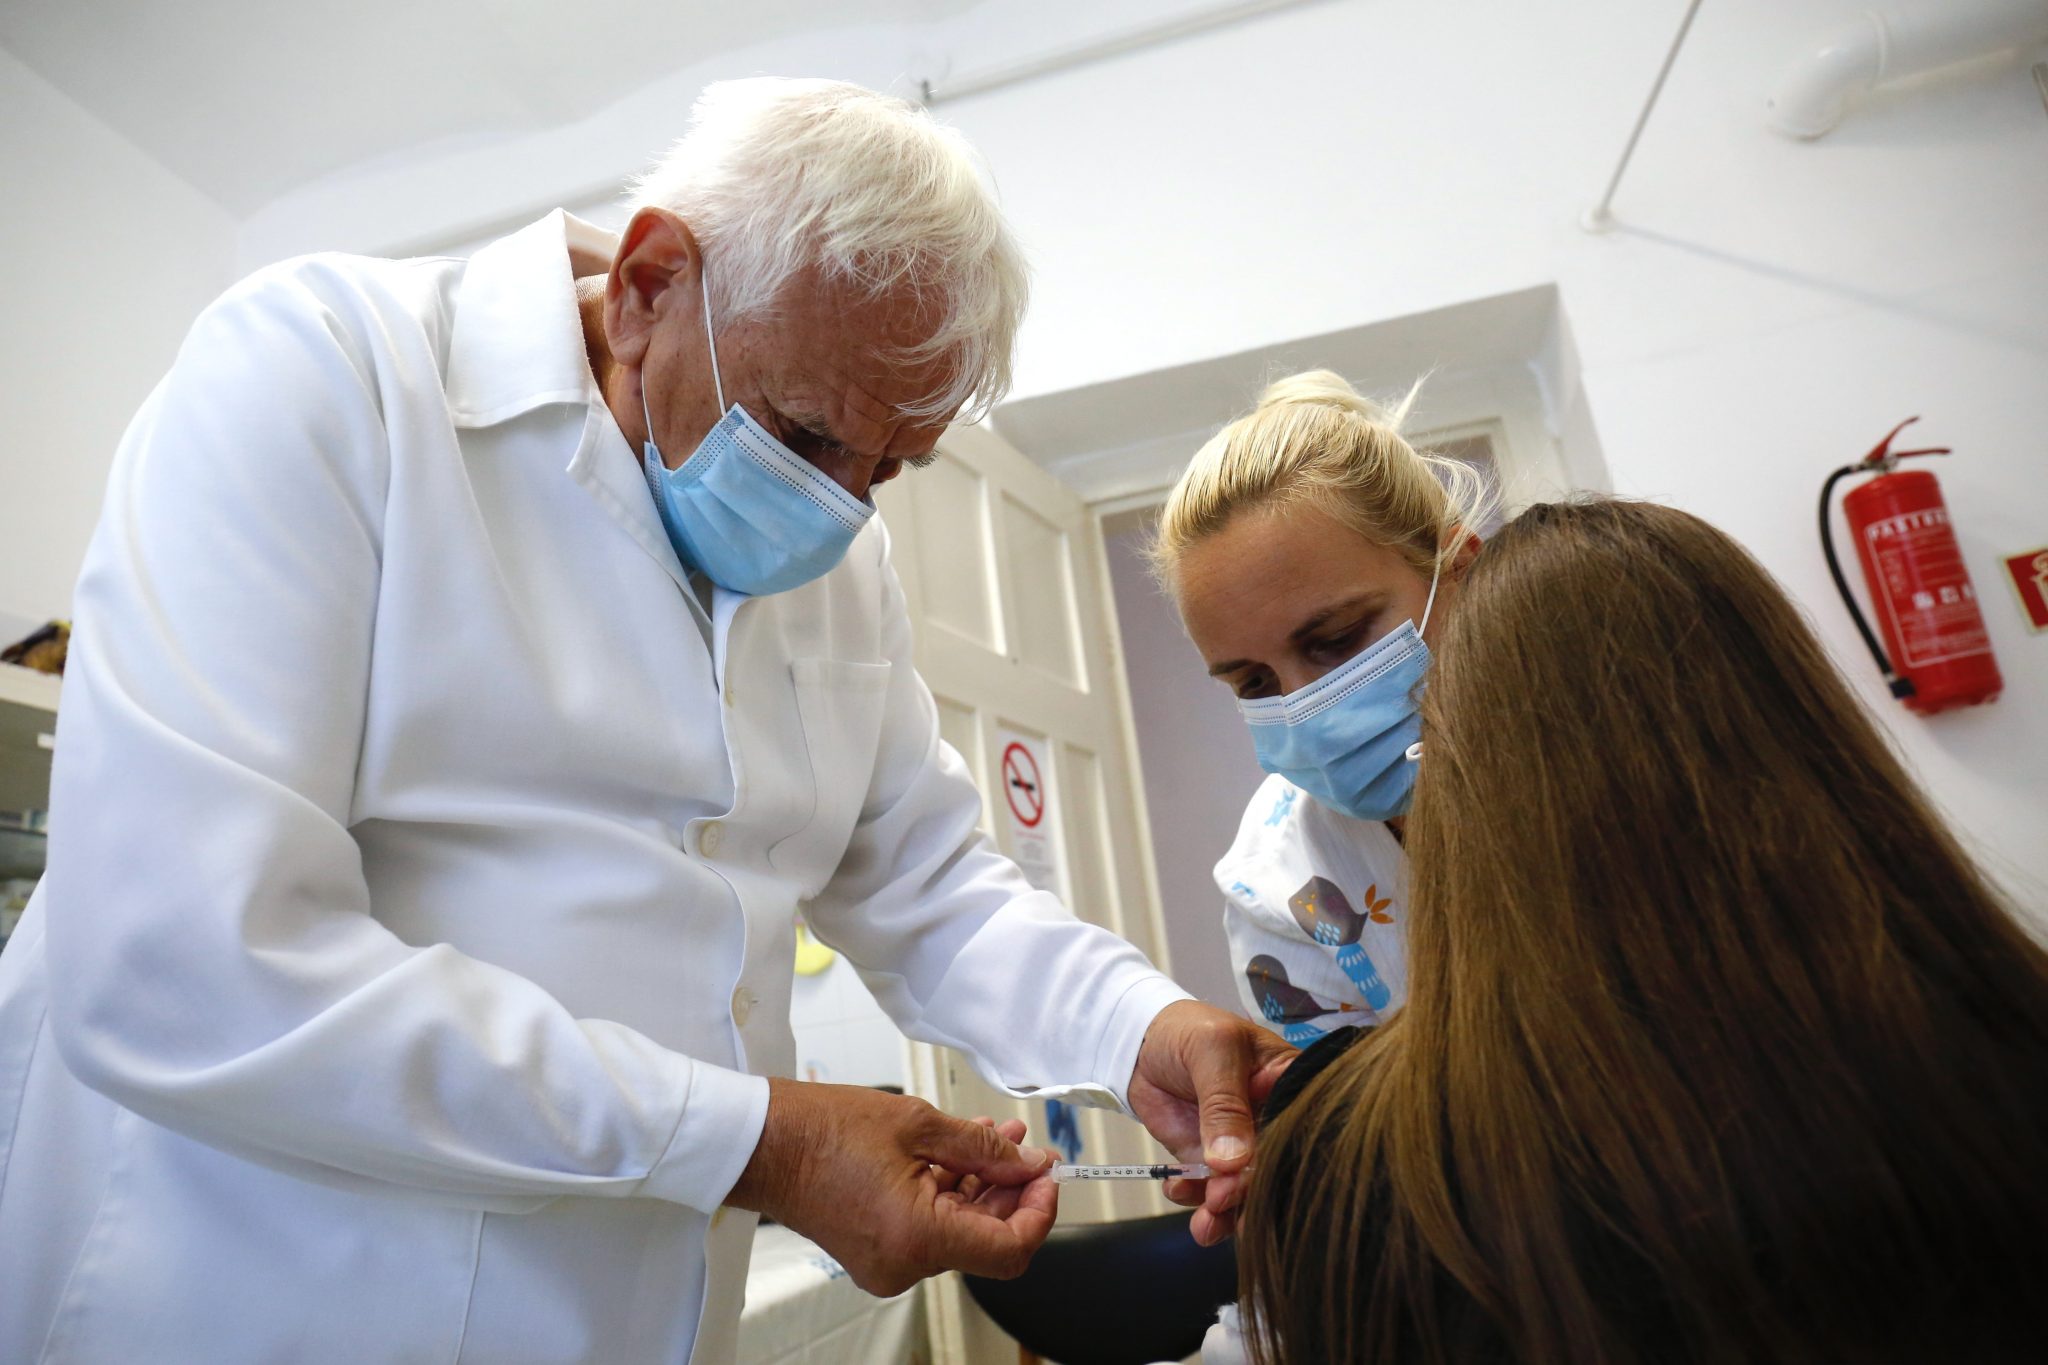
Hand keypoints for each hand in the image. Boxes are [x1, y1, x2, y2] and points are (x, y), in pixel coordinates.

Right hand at [726, 1080, 1058, 1295]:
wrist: (762, 1144)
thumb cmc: (823, 1130)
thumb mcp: (920, 1125)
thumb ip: (986, 1149)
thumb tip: (1027, 1163)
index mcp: (918, 1238)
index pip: (1009, 1250)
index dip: (1040, 1212)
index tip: (1047, 1176)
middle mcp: (905, 1264)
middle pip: (987, 1240)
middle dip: (1014, 1191)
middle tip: (1029, 1148)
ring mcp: (889, 1263)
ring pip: (960, 1231)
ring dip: (984, 1185)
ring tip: (998, 1136)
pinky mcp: (878, 1251)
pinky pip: (931, 1228)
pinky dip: (952, 1193)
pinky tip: (963, 1151)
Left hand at [1127, 1000, 1295, 1245]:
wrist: (1141, 1042)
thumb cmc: (1189, 1031)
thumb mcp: (1212, 1052)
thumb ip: (1223, 1105)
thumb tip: (1232, 1162)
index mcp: (1289, 1085)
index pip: (1300, 1130)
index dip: (1284, 1160)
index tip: (1258, 1179)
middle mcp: (1273, 1120)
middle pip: (1275, 1168)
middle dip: (1248, 1193)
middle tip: (1219, 1199)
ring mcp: (1242, 1144)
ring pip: (1244, 1188)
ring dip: (1225, 1211)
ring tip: (1203, 1222)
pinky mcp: (1210, 1159)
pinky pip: (1211, 1190)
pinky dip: (1196, 1200)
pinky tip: (1178, 1191)